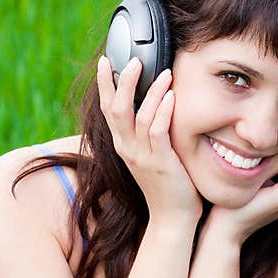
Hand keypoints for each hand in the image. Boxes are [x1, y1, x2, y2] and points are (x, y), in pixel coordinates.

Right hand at [97, 56, 201, 225]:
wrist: (172, 219)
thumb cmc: (167, 185)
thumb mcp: (150, 155)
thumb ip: (147, 133)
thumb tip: (152, 106)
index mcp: (122, 145)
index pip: (108, 109)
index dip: (105, 84)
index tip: (107, 60)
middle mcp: (127, 149)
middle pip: (116, 108)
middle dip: (124, 80)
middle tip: (135, 59)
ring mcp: (142, 157)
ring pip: (139, 116)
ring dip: (151, 91)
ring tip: (166, 72)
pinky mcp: (160, 163)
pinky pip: (157, 132)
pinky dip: (163, 111)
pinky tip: (172, 96)